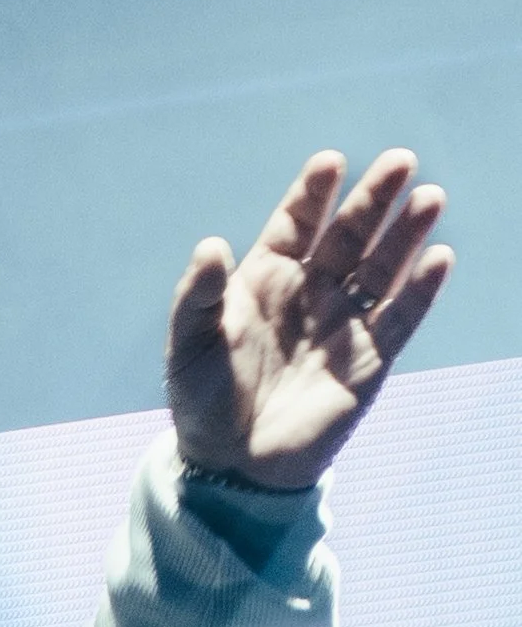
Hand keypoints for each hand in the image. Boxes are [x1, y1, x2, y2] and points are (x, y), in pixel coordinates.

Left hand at [166, 147, 453, 492]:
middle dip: (373, 199)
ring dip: (405, 235)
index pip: (296, 224)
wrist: (231, 465)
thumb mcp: (189, 345)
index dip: (313, 193)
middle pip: (348, 236)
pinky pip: (399, 319)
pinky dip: (419, 291)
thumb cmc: (203, 400)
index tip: (329, 164)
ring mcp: (342, 325)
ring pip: (381, 269)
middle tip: (399, 161)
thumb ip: (198, 295)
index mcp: (266, 279)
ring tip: (428, 198)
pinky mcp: (369, 362)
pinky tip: (437, 258)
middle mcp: (311, 293)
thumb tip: (210, 246)